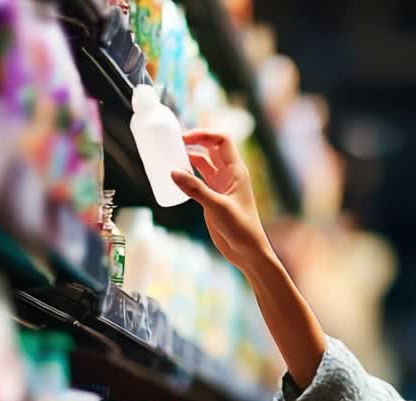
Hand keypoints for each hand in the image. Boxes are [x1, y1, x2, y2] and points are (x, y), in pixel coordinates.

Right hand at [170, 129, 272, 272]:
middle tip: (172, 143)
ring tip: (169, 155)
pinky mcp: (213, 197)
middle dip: (194, 142)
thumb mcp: (217, 206)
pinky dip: (187, 174)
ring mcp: (220, 186)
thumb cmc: (241, 228)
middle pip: (211, 148)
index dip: (204, 134)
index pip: (222, 141)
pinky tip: (173, 175)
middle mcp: (229, 175)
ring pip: (203, 163)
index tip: (184, 138)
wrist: (247, 251)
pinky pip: (198, 179)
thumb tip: (173, 171)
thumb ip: (196, 189)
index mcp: (236, 171)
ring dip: (188, 157)